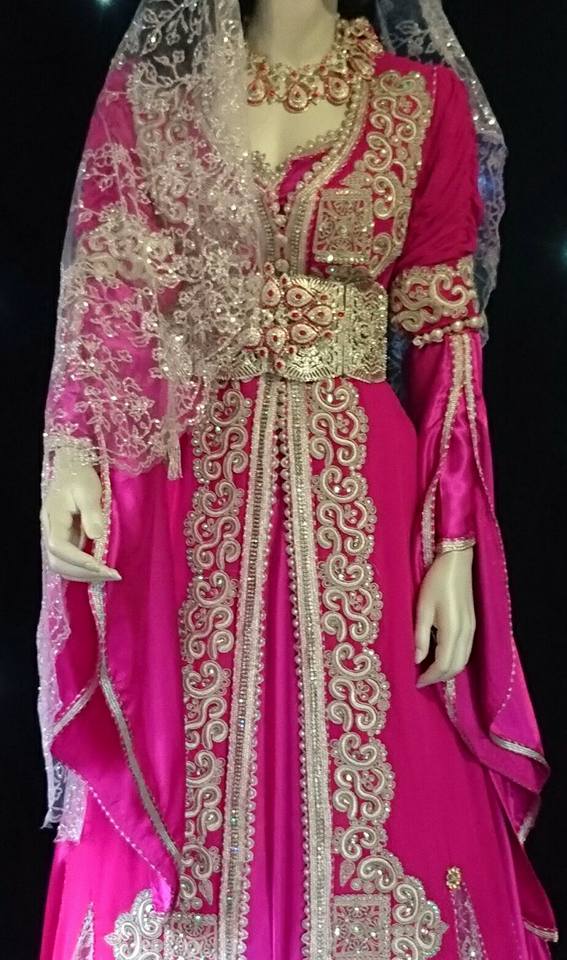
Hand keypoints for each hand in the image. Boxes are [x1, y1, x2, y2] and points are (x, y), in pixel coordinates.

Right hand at [40, 448, 120, 582]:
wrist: (71, 467)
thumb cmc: (80, 476)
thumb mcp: (88, 491)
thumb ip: (92, 514)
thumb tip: (96, 537)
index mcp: (54, 518)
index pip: (58, 547)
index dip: (77, 560)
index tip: (100, 565)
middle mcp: (51, 530)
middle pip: (57, 562)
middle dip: (83, 572)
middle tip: (111, 574)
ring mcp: (56, 535)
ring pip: (62, 565)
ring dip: (83, 574)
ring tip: (108, 575)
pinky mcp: (65, 538)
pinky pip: (70, 559)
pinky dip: (84, 568)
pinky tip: (101, 568)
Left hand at [414, 547, 474, 687]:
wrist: (456, 562)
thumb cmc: (435, 581)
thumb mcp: (423, 607)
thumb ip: (420, 636)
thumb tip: (416, 660)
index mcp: (452, 630)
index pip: (444, 664)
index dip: (431, 677)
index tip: (416, 682)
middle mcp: (466, 633)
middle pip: (456, 666)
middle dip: (440, 678)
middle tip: (422, 680)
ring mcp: (472, 629)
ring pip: (464, 660)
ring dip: (448, 671)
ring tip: (430, 672)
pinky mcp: (473, 624)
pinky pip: (466, 651)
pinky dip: (455, 660)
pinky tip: (441, 658)